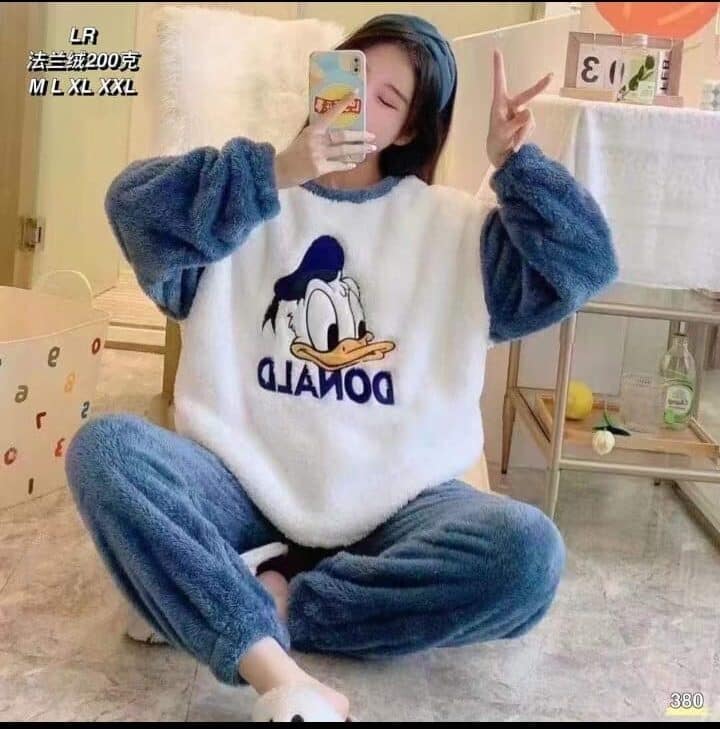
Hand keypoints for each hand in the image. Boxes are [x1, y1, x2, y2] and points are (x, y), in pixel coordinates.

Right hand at [274, 91, 376, 188]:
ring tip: (371, 148)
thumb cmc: (291, 153)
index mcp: (312, 129)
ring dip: (359, 150)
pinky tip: (354, 163)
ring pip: (344, 151)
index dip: (344, 103)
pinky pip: (338, 165)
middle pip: (343, 136)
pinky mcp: (319, 168)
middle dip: (360, 136)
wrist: (278, 170)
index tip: (356, 92)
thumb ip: (317, 133)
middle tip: (373, 135)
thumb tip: (333, 128)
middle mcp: (317, 140)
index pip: (331, 113)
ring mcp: (318, 154)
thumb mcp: (303, 137)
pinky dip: (347, 165)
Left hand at [486, 50, 551, 168]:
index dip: (498, 67)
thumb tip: (529, 112)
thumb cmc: (496, 140)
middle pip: (527, 95)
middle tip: (551, 76)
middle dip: (539, 87)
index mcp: (500, 103)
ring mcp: (521, 113)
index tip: (496, 50)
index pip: (499, 83)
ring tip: (512, 145)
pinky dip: (523, 137)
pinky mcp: (528, 122)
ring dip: (522, 133)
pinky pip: (530, 127)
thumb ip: (515, 123)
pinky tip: (516, 144)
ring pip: (529, 120)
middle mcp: (512, 105)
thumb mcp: (503, 133)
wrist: (500, 154)